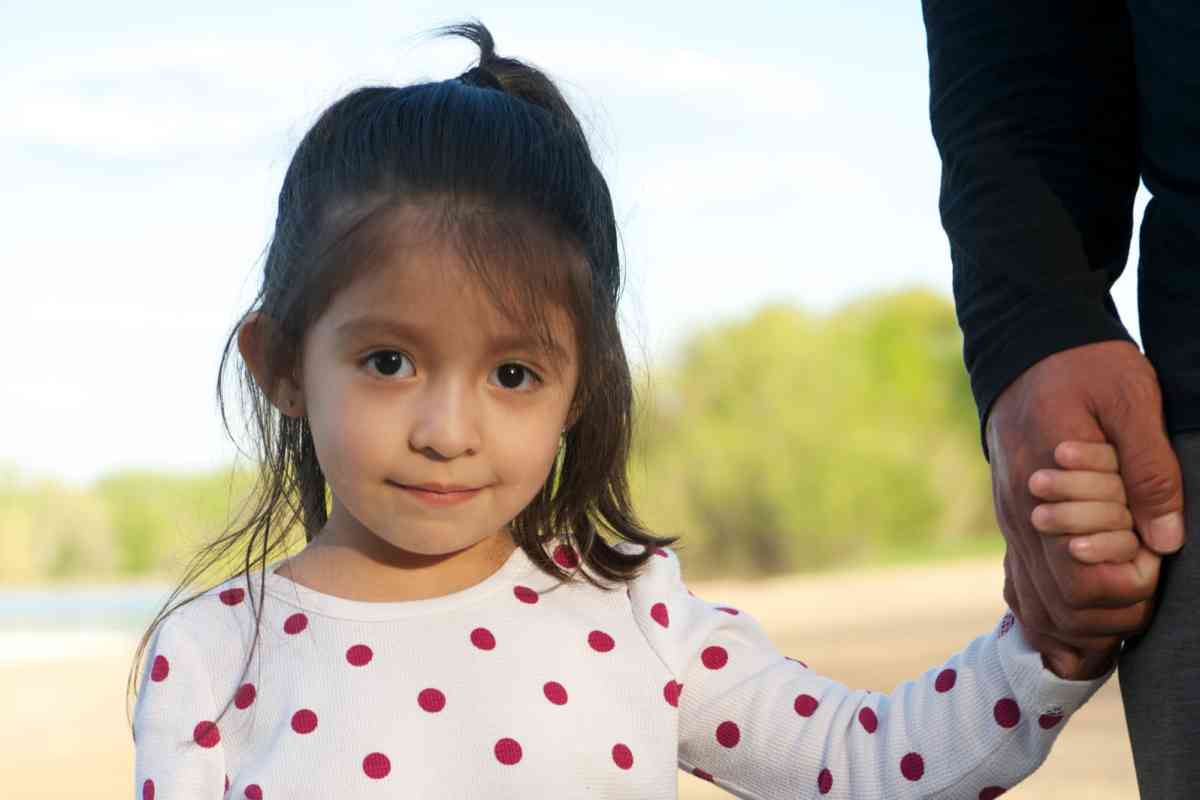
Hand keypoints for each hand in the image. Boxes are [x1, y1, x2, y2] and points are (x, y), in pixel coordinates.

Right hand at [988, 341, 1183, 679]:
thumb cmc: (1085, 365)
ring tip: (1129, 600)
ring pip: (1039, 608)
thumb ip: (1149, 470)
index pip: (1081, 580)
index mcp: (1044, 487)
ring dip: (1087, 622)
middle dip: (1115, 613)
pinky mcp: (1013, 521)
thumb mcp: (1132, 400)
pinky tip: (1090, 610)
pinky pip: (1022, 589)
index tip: (1155, 554)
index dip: (1129, 585)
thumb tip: (1164, 541)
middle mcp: (1020, 515)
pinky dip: (1055, 613)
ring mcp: (1011, 522)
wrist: (1025, 345)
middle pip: (1061, 609)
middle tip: (1151, 579)